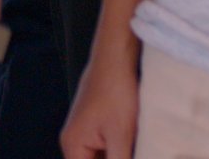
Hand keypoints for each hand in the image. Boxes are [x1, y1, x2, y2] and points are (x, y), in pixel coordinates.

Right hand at [61, 39, 138, 158]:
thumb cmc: (115, 91)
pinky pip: (106, 149)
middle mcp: (74, 141)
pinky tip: (136, 147)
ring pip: (102, 158)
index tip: (123, 157)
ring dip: (120, 156)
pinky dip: (120, 152)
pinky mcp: (97, 126)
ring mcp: (85, 133)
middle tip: (134, 151)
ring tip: (135, 145)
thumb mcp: (121, 136)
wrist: (116, 59)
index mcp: (73, 146)